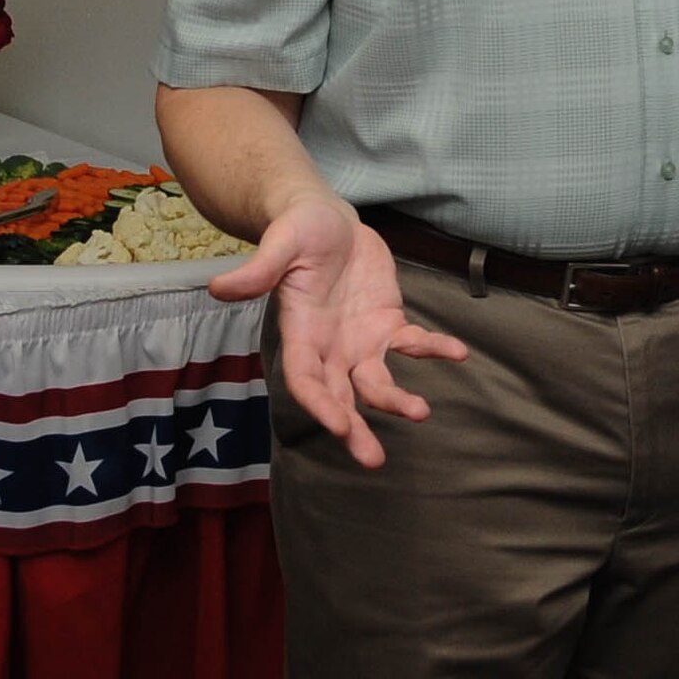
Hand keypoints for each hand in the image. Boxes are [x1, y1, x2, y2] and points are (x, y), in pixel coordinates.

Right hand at [209, 192, 468, 467]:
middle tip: (372, 459)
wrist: (327, 220)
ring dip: (396, 400)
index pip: (305, 380)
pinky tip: (459, 353)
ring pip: (377, 382)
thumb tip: (218, 287)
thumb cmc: (297, 231)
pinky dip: (435, 348)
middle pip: (340, 396)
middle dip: (354, 428)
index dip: (319, 405)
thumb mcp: (279, 244)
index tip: (338, 425)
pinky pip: (413, 342)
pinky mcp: (387, 321)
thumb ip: (257, 270)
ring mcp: (360, 339)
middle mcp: (330, 347)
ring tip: (421, 413)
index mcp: (301, 334)